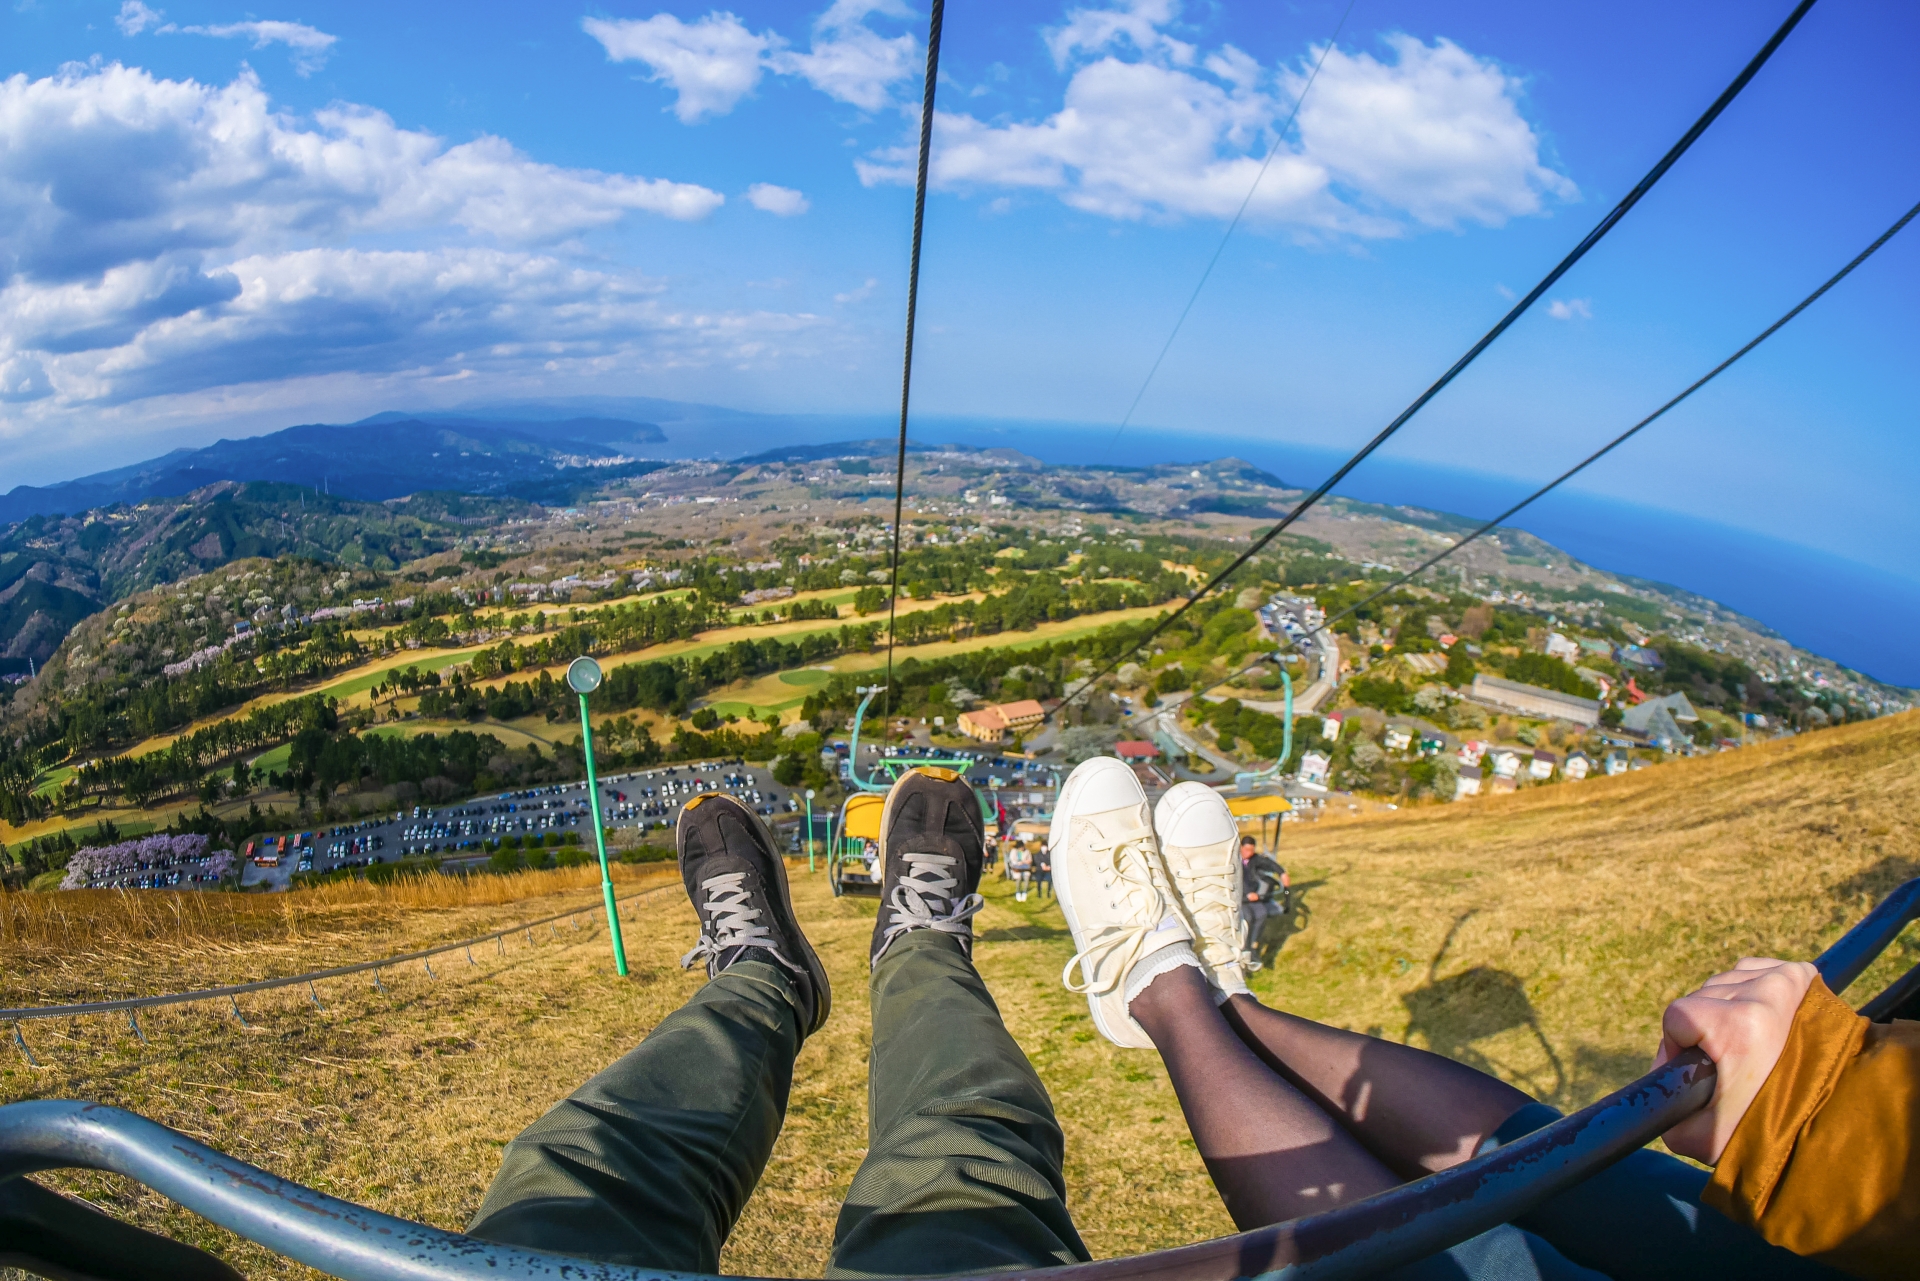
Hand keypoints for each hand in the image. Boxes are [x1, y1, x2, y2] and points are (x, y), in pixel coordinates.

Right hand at [1656, 958, 1815, 1163]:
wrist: (1832, 1126)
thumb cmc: (1762, 1131)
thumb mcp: (1694, 1134)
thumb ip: (1660, 1098)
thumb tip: (1658, 1069)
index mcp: (1736, 1025)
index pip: (1678, 1016)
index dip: (1680, 1047)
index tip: (1701, 1071)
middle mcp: (1763, 994)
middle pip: (1703, 997)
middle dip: (1707, 1029)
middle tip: (1732, 1065)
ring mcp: (1784, 981)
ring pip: (1726, 984)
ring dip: (1728, 1010)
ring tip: (1750, 1048)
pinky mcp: (1800, 977)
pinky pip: (1751, 972)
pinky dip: (1748, 991)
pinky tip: (1759, 1022)